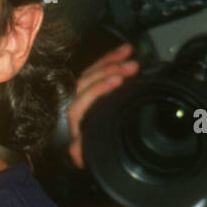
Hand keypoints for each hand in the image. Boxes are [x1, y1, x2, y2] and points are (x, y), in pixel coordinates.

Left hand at [67, 44, 139, 168]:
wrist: (93, 147)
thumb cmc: (93, 147)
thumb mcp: (89, 154)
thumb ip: (82, 152)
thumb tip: (78, 156)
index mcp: (75, 120)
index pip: (82, 101)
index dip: (98, 90)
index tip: (117, 81)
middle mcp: (76, 104)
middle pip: (87, 82)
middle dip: (109, 71)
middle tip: (132, 66)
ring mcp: (83, 93)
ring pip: (92, 72)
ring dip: (111, 61)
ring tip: (129, 53)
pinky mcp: (92, 86)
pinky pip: (98, 68)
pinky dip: (111, 59)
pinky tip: (125, 51)